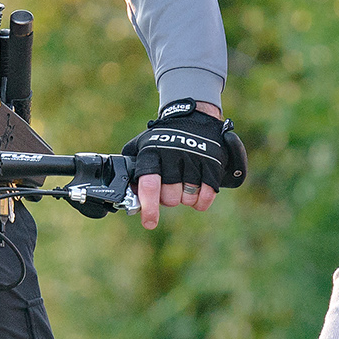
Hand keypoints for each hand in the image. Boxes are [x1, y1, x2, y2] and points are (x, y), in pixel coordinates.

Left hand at [127, 100, 235, 229]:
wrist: (192, 115)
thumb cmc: (162, 138)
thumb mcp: (141, 146)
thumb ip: (131, 169)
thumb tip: (126, 194)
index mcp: (152, 152)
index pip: (150, 184)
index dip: (149, 207)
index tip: (149, 222)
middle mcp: (173, 154)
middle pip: (170, 197)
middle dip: (168, 198)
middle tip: (170, 187)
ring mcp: (194, 158)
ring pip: (188, 198)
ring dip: (185, 198)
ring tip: (184, 185)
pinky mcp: (212, 162)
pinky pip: (207, 195)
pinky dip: (201, 201)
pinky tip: (197, 194)